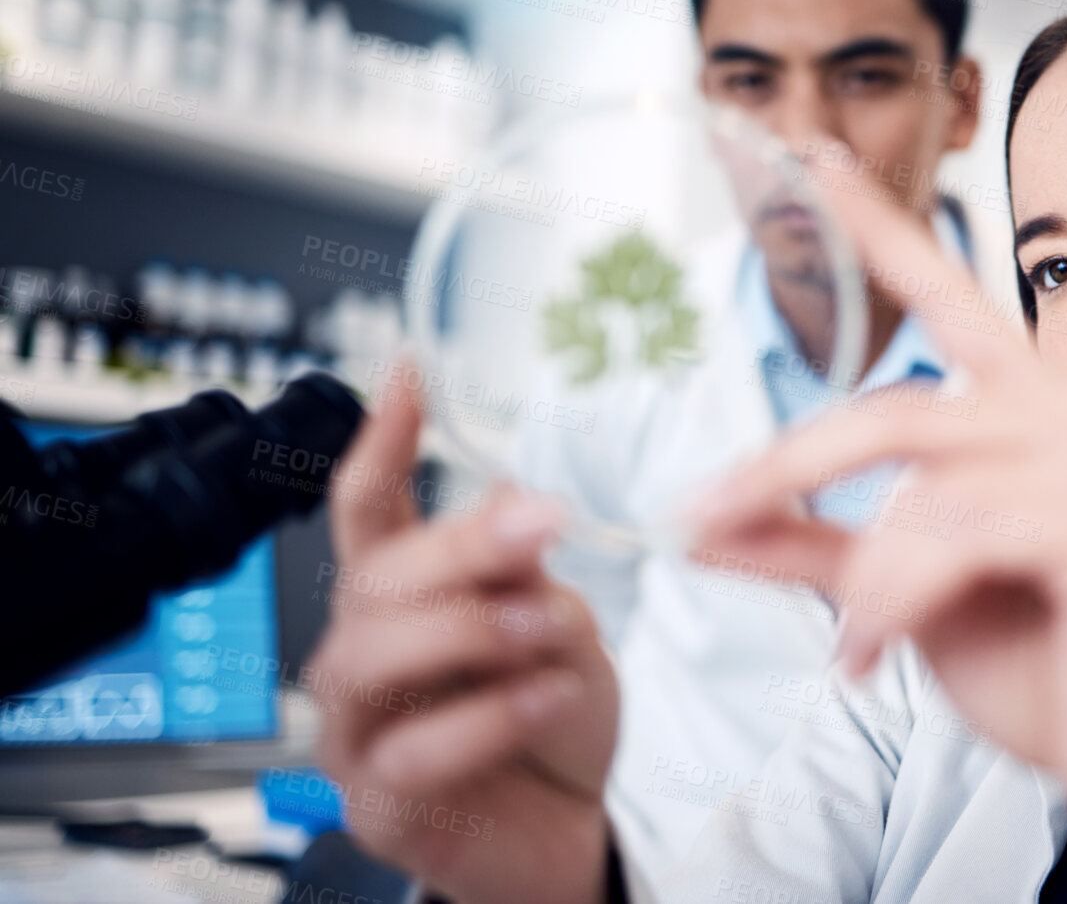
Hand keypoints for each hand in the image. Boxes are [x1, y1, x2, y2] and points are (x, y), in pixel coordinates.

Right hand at [308, 367, 618, 903]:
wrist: (576, 827)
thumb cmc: (554, 721)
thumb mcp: (559, 628)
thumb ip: (524, 573)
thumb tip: (507, 502)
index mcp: (403, 597)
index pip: (368, 507)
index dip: (382, 439)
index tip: (409, 371)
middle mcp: (364, 654)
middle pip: (375, 577)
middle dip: (462, 544)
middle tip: (546, 523)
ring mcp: (358, 731)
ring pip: (371, 657)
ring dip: (468, 629)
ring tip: (544, 626)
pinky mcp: (379, 803)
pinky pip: (414, 750)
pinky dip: (488, 717)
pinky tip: (547, 697)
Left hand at [690, 165, 1066, 900]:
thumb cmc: (1041, 668)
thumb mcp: (902, 593)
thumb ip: (811, 547)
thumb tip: (698, 523)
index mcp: (1036, 403)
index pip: (945, 294)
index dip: (876, 226)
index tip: (808, 151)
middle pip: (891, 410)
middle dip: (783, 471)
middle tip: (699, 523)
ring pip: (914, 488)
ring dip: (857, 577)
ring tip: (846, 650)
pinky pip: (952, 540)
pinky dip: (891, 603)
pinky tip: (874, 660)